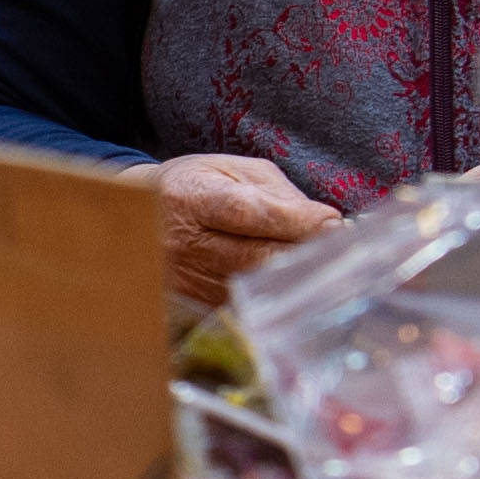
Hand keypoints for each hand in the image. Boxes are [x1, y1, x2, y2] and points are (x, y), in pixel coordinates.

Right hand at [156, 153, 338, 296]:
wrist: (137, 217)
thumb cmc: (196, 188)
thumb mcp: (233, 171)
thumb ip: (277, 193)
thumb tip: (323, 223)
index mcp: (192, 198)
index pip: (248, 212)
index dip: (295, 221)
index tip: (333, 224)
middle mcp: (183, 244)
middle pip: (256, 258)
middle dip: (304, 255)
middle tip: (343, 251)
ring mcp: (185, 281)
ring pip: (254, 289)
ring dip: (294, 280)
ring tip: (324, 268)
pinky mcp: (192, 307)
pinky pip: (244, 306)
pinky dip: (274, 298)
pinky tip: (294, 287)